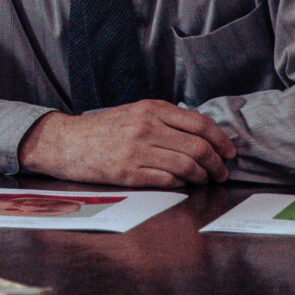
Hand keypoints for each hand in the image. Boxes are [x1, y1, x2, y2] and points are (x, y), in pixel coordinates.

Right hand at [17, 101, 236, 186]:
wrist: (64, 142)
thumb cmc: (101, 129)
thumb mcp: (133, 112)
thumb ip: (164, 119)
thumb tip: (201, 135)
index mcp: (150, 109)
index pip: (200, 124)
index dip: (222, 140)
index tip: (230, 152)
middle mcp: (146, 127)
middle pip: (198, 147)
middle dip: (217, 163)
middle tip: (221, 172)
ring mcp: (136, 151)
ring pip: (187, 166)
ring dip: (202, 177)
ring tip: (204, 180)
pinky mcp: (127, 173)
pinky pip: (167, 180)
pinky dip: (181, 184)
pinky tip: (182, 184)